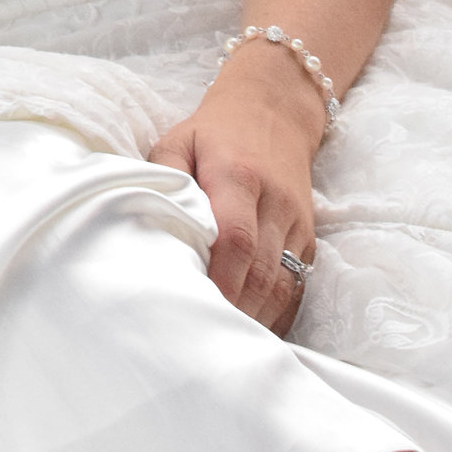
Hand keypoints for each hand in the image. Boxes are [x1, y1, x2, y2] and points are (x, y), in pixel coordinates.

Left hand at [149, 41, 326, 334]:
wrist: (274, 109)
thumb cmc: (215, 132)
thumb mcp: (178, 139)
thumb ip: (162, 177)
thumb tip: (143, 220)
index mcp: (238, 175)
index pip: (236, 237)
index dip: (220, 279)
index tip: (195, 307)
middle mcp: (275, 202)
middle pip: (261, 270)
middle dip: (233, 309)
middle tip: (201, 338)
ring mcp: (296, 222)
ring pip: (282, 284)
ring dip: (254, 317)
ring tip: (222, 341)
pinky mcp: (308, 238)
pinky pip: (296, 285)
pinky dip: (274, 313)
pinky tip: (249, 329)